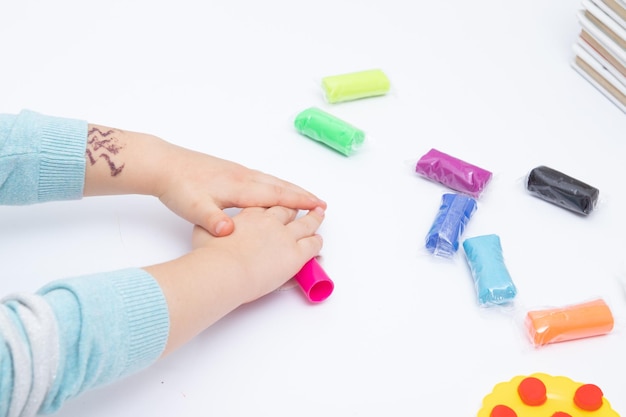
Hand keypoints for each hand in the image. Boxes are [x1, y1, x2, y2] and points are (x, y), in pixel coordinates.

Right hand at [145, 205, 324, 355]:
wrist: (224, 270)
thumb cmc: (210, 256)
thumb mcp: (202, 234)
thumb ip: (210, 226)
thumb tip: (213, 226)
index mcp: (249, 215)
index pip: (266, 204)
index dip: (274, 202)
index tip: (279, 201)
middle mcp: (270, 221)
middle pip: (288, 210)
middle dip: (296, 206)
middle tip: (304, 204)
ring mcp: (285, 236)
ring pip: (305, 223)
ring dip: (313, 218)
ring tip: (319, 214)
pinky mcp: (296, 254)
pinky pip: (312, 244)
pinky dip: (317, 241)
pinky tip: (318, 240)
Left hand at [157, 144, 326, 236]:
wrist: (163, 164)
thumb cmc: (178, 186)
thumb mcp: (193, 208)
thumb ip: (212, 221)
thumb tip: (228, 232)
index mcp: (239, 187)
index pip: (276, 196)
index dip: (299, 202)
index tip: (318, 207)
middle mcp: (243, 177)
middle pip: (280, 186)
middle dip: (302, 195)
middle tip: (322, 203)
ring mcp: (237, 172)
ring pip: (272, 181)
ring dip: (291, 188)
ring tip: (306, 196)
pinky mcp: (230, 171)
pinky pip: (262, 178)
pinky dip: (276, 184)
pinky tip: (274, 188)